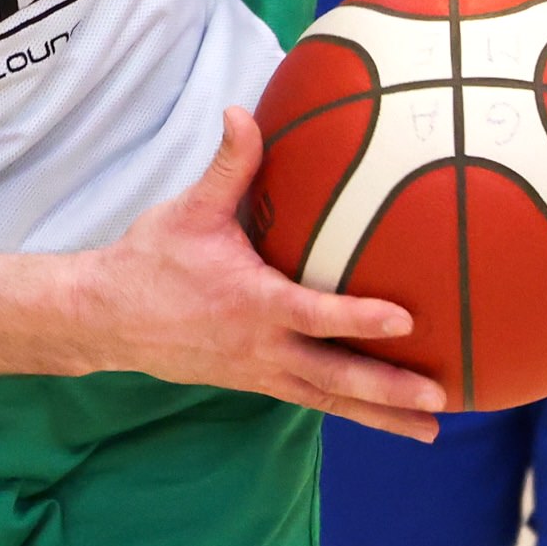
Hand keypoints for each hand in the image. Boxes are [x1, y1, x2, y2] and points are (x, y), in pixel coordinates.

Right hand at [86, 110, 447, 438]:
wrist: (106, 319)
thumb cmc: (150, 260)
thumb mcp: (190, 210)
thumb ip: (229, 166)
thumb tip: (243, 112)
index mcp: (250, 303)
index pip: (314, 315)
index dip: (359, 319)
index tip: (405, 320)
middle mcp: (260, 347)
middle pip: (333, 377)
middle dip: (388, 391)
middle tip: (440, 398)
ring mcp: (258, 371)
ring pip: (327, 399)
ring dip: (380, 416)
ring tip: (431, 433)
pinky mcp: (254, 381)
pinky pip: (311, 398)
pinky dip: (350, 409)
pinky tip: (388, 417)